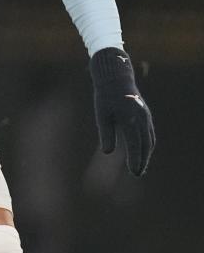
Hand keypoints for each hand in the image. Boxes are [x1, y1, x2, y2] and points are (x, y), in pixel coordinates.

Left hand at [89, 47, 155, 175]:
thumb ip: (106, 134)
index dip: (135, 159)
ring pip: (149, 140)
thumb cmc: (105, 98)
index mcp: (130, 119)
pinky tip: (143, 152)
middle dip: (142, 160)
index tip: (134, 171)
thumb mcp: (102, 115)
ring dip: (146, 154)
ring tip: (140, 166)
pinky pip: (149, 133)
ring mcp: (146, 117)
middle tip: (137, 173)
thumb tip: (108, 152)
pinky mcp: (146, 115)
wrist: (116, 79)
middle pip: (145, 145)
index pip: (134, 144)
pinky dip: (147, 144)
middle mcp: (141, 119)